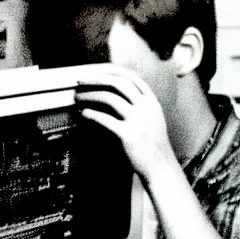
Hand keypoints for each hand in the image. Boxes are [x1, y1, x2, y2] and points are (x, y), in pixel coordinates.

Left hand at [74, 66, 175, 180]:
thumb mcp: (152, 118)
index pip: (130, 76)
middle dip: (96, 79)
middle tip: (81, 81)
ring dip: (90, 95)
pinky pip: (105, 119)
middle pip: (118, 83)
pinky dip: (92, 114)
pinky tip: (84, 114)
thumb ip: (139, 104)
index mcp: (151, 102)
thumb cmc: (153, 145)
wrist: (161, 167)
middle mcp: (146, 108)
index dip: (110, 71)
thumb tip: (114, 91)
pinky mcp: (129, 135)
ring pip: (110, 98)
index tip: (95, 72)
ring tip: (78, 97)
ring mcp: (138, 121)